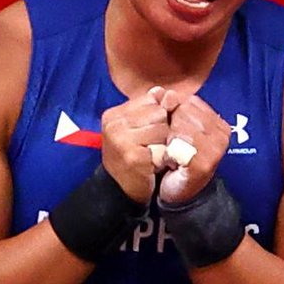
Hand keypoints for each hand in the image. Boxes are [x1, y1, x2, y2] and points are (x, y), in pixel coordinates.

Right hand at [101, 88, 176, 202]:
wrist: (120, 190)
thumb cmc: (133, 155)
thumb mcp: (139, 128)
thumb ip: (153, 108)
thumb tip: (169, 93)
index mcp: (114, 114)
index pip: (151, 99)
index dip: (158, 116)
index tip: (147, 132)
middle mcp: (114, 124)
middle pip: (159, 113)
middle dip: (162, 130)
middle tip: (150, 146)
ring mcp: (122, 140)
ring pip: (162, 130)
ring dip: (163, 144)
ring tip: (151, 154)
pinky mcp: (133, 157)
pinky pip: (162, 148)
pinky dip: (162, 158)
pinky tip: (152, 165)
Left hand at [158, 95, 229, 204]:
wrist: (180, 192)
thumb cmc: (178, 157)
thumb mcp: (178, 128)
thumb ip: (173, 108)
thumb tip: (166, 92)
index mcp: (218, 122)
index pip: (189, 102)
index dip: (173, 112)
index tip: (170, 130)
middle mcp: (222, 133)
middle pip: (184, 112)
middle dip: (170, 125)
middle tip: (171, 145)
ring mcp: (215, 148)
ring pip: (180, 126)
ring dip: (168, 140)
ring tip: (172, 153)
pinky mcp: (204, 163)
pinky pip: (178, 145)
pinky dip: (168, 153)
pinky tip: (171, 162)